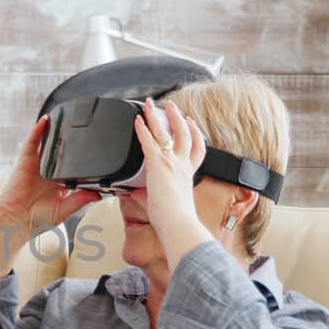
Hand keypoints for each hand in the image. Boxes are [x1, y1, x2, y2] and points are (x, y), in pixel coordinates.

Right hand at [0, 116, 102, 241]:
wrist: (16, 220)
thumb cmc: (36, 218)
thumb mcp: (65, 210)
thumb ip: (81, 200)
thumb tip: (98, 194)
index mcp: (59, 183)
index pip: (74, 166)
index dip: (82, 158)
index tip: (96, 149)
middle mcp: (49, 172)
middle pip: (62, 152)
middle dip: (70, 141)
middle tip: (84, 129)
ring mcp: (37, 165)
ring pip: (48, 144)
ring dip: (55, 131)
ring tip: (67, 118)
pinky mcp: (26, 161)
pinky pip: (32, 142)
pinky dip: (38, 131)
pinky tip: (45, 121)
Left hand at [132, 98, 208, 246]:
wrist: (177, 223)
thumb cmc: (173, 219)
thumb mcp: (163, 202)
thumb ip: (146, 194)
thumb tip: (132, 193)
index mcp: (187, 174)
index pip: (196, 149)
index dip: (195, 133)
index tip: (191, 124)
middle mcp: (182, 165)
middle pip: (184, 134)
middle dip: (178, 118)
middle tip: (172, 107)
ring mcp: (171, 163)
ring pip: (166, 133)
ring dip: (158, 116)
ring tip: (152, 104)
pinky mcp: (158, 164)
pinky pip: (149, 141)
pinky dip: (143, 129)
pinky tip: (137, 120)